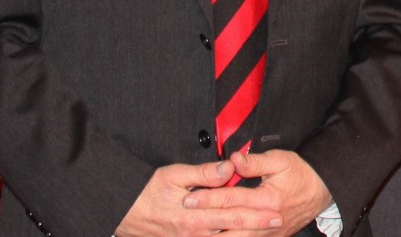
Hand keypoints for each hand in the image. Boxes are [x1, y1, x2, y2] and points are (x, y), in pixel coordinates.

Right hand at [116, 160, 282, 235]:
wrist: (122, 211)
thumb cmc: (147, 191)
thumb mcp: (174, 175)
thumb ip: (204, 174)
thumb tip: (229, 169)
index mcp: (195, 215)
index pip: (233, 214)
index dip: (256, 213)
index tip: (275, 210)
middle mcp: (194, 233)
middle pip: (233, 232)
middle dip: (257, 228)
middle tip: (278, 222)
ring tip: (264, 233)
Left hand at [183, 150, 332, 236]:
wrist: (323, 190)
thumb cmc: (301, 172)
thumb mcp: (280, 160)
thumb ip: (255, 162)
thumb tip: (233, 160)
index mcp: (268, 199)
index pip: (231, 199)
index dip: (208, 198)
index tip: (189, 198)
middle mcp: (267, 220)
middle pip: (229, 223)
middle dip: (204, 221)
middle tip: (184, 218)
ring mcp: (268, 233)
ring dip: (215, 236)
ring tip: (195, 233)